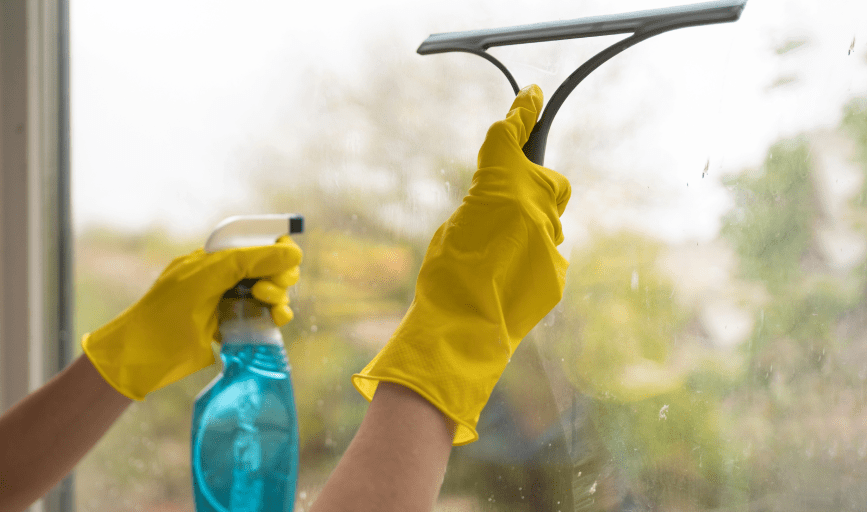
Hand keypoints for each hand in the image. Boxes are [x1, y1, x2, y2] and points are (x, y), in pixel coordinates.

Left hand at [82, 235, 301, 399]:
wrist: (141, 358)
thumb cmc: (165, 314)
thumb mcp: (206, 278)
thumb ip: (248, 261)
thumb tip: (293, 253)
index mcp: (214, 258)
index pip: (256, 242)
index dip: (276, 249)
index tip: (286, 262)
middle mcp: (225, 277)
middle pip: (270, 268)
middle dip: (278, 276)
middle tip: (265, 291)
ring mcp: (231, 303)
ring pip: (271, 293)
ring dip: (278, 298)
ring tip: (270, 308)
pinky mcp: (235, 327)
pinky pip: (265, 316)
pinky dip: (276, 316)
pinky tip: (276, 320)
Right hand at [352, 84, 570, 445]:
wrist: (461, 331)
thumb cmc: (443, 278)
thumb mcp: (455, 226)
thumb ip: (486, 205)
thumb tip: (504, 206)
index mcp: (500, 187)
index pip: (513, 138)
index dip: (523, 113)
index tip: (531, 97)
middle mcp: (534, 209)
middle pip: (550, 181)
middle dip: (535, 185)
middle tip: (511, 204)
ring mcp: (551, 243)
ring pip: (549, 222)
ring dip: (529, 229)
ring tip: (498, 259)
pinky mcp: (557, 273)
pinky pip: (549, 254)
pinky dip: (531, 260)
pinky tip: (507, 281)